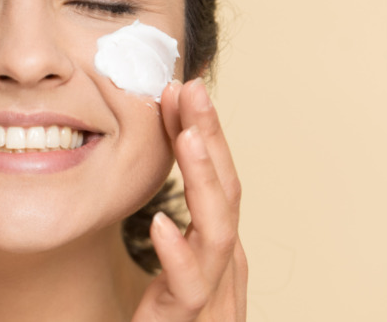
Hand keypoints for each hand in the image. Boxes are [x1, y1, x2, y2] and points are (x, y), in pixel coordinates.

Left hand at [132, 80, 247, 321]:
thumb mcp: (168, 271)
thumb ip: (172, 234)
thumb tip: (160, 180)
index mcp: (214, 249)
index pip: (216, 180)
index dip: (205, 132)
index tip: (181, 86)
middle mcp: (223, 270)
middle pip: (227, 194)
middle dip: (212, 138)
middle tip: (191, 88)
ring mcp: (214, 299)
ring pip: (220, 233)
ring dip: (204, 180)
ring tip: (188, 136)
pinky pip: (191, 290)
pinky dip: (178, 255)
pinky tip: (160, 224)